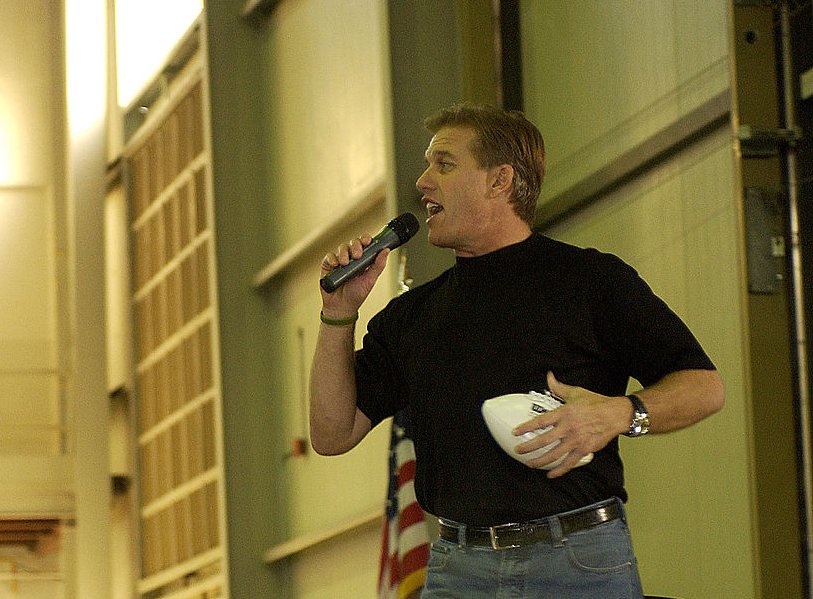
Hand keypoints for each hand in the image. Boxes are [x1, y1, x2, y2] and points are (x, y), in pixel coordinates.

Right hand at [320, 234, 389, 318]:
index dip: (366, 239)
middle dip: (356, 246)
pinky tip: (336, 265)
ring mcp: (339, 261)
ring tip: (345, 263)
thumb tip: (386, 251)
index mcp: (363, 260)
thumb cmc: (356, 294)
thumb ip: (378, 265)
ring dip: (344, 253)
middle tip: (357, 255)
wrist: (342, 307)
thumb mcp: (370, 280)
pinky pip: (329, 256)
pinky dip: (332, 258)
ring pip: (341, 247)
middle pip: (353, 242)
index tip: (367, 241)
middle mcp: (351, 258)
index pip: (365, 244)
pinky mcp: (328, 265)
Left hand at [512, 372, 628, 477]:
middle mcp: (568, 428)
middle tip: (518, 450)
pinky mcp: (584, 450)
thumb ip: (559, 388)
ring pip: (554, 454)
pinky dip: (559, 470)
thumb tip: (549, 377)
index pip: (540, 421)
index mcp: (564, 413)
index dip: (526, 427)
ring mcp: (576, 440)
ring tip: (530, 464)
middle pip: (544, 440)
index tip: (515, 432)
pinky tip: (550, 474)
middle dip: (528, 447)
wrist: (615, 415)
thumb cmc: (596, 403)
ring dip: (540, 460)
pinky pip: (569, 462)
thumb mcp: (575, 392)